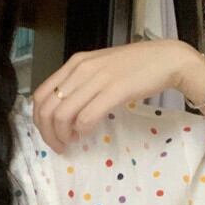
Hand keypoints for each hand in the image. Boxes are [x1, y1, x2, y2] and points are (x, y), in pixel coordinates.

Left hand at [32, 39, 204, 152]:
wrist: (165, 59)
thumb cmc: (134, 66)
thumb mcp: (99, 69)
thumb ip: (80, 85)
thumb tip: (65, 112)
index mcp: (74, 64)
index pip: (40, 95)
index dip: (39, 120)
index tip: (50, 133)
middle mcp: (80, 69)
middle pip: (47, 108)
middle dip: (48, 133)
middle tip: (59, 145)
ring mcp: (97, 79)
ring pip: (62, 115)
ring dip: (62, 135)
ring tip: (71, 142)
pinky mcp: (114, 90)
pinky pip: (86, 117)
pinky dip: (82, 130)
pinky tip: (87, 134)